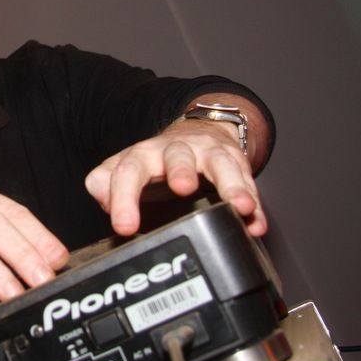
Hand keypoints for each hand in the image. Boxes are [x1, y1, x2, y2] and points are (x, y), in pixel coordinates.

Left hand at [84, 119, 266, 235]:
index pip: (127, 171)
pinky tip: (256, 222)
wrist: (196, 133)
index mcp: (142, 155)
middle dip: (180, 170)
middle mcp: (174, 151)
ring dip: (230, 185)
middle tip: (182, 188)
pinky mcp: (234, 162)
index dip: (124, 198)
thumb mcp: (126, 171)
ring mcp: (207, 154)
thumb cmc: (156, 163)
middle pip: (175, 156)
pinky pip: (247, 182)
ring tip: (239, 207)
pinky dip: (254, 203)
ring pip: (220, 164)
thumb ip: (106, 186)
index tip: (124, 226)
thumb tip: (105, 203)